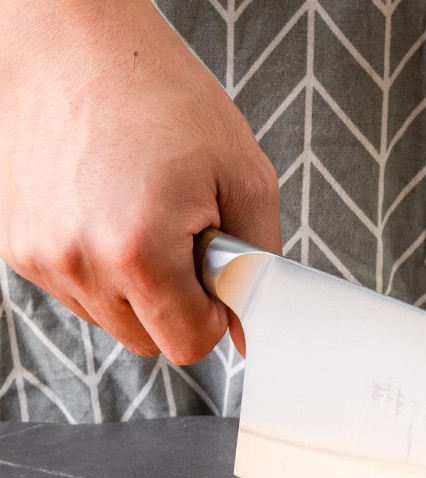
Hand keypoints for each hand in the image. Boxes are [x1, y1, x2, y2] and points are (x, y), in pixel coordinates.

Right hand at [0, 0, 279, 362]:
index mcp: (138, 252)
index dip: (214, 316)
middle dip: (178, 304)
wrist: (75, 40)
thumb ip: (258, 266)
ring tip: (144, 218)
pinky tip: (110, 215)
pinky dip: (102, 268)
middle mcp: (78, 262)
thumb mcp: (245, 178)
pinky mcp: (18, 246)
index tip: (217, 277)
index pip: (188, 345)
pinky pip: (79, 291)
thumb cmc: (161, 95)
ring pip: (112, 320)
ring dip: (139, 289)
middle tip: (183, 237)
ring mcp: (40, 257)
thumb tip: (249, 329)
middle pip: (149, 340)